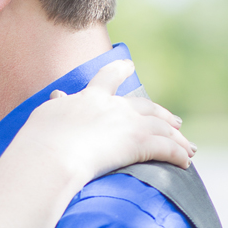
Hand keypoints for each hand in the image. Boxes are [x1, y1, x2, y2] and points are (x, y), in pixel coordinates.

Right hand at [13, 60, 193, 186]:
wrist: (51, 156)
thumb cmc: (39, 140)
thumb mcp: (45, 115)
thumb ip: (57, 105)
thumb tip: (58, 96)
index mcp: (90, 98)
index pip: (107, 78)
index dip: (119, 71)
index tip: (129, 65)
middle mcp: (115, 108)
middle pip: (147, 108)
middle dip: (162, 114)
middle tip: (175, 121)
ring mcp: (129, 124)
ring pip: (163, 129)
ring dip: (177, 139)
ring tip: (188, 148)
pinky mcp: (139, 143)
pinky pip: (166, 149)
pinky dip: (178, 155)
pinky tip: (185, 162)